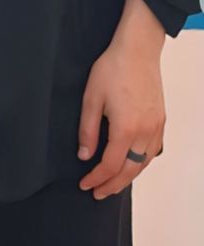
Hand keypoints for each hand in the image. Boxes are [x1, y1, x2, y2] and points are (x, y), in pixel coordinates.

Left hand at [78, 0, 165, 199]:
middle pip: (130, 170)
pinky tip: (132, 164)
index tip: (85, 185)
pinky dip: (141, 163)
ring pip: (144, 164)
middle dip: (113, 185)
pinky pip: (153, 152)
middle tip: (97, 193)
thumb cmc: (111, 70)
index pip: (111, 165)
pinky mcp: (161, 121)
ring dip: (128, 177)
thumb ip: (87, 129)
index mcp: (126, 129)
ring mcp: (156, 128)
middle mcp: (145, 133)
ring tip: (112, 184)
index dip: (97, 178)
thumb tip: (84, 155)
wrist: (137, 51)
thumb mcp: (91, 98)